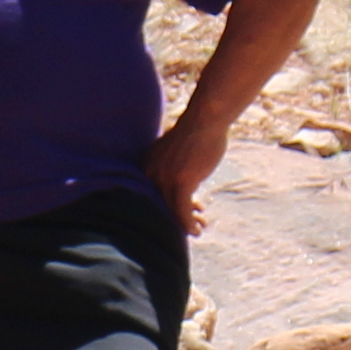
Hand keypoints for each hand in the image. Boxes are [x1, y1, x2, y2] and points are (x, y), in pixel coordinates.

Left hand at [152, 119, 233, 235]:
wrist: (205, 119)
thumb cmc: (195, 134)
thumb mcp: (173, 153)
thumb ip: (168, 169)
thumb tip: (176, 187)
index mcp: (144, 166)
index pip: (148, 197)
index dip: (164, 211)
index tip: (180, 215)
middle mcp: (149, 173)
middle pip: (158, 207)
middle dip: (175, 219)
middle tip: (190, 225)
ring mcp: (164, 178)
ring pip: (171, 212)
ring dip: (186, 224)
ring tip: (198, 229)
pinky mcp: (180, 182)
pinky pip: (181, 211)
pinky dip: (188, 224)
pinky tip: (196, 230)